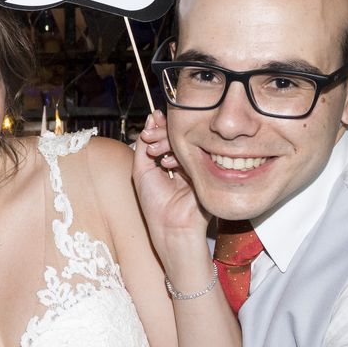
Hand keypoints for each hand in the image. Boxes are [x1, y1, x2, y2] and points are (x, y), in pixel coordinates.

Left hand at [131, 113, 209, 267]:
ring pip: (186, 142)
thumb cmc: (154, 204)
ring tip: (154, 152)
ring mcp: (196, 166)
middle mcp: (184, 162)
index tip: (151, 123)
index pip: (168, 136)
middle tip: (150, 135)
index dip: (159, 128)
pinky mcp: (206, 171)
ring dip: (166, 141)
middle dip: (162, 131)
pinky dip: (177, 155)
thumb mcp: (140, 171)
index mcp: (170, 163)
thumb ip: (143, 146)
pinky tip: (167, 165)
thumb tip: (151, 120)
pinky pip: (194, 152)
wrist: (172, 226)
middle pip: (177, 136)